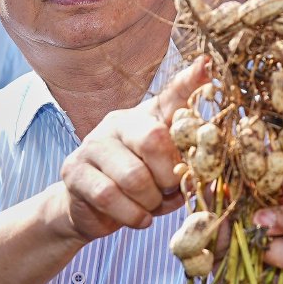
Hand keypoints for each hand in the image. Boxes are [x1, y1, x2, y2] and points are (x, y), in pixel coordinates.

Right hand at [55, 58, 206, 243]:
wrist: (89, 210)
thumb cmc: (137, 189)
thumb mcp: (165, 174)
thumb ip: (184, 168)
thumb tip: (201, 176)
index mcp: (147, 117)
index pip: (171, 96)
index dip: (190, 82)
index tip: (208, 66)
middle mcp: (119, 122)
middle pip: (154, 139)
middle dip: (169, 175)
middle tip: (170, 190)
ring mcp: (93, 144)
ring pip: (133, 176)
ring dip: (150, 201)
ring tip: (150, 206)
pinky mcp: (74, 170)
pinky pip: (110, 196)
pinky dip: (132, 215)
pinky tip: (139, 217)